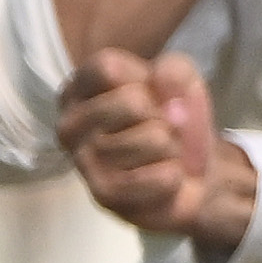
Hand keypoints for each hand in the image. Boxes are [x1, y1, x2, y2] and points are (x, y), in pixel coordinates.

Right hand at [63, 48, 254, 259]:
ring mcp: (82, 160)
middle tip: (161, 130)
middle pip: (132, 103)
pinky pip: (160, 177)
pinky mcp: (104, 194)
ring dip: (173, 147)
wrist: (191, 174)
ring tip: (163, 154)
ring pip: (153, 140)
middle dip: (165, 117)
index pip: (106, 67)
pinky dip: (175, 174)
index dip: (145, 79)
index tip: (149, 93)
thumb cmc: (173, 118)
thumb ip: (174, 71)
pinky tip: (164, 176)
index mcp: (78, 88)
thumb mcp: (181, 80)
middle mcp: (70, 123)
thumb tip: (163, 89)